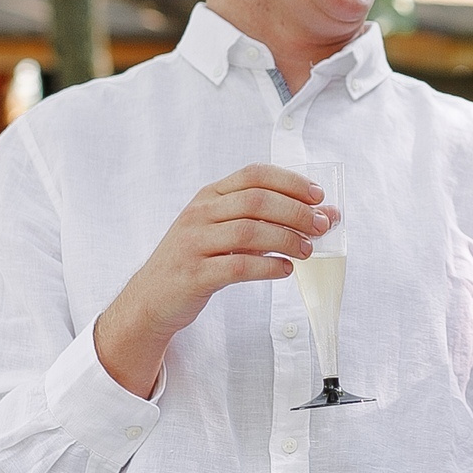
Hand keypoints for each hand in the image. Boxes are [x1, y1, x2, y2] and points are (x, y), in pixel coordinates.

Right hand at [92, 165, 334, 397]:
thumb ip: (264, 221)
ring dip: (286, 239)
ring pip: (248, 232)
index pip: (253, 175)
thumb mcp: (222, 231)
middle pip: (256, 201)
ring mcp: (193, 244)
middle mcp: (199, 214)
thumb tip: (321, 215)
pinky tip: (285, 270)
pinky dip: (267, 267)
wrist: (151, 298)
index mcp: (209, 197)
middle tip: (321, 226)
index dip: (290, 181)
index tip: (318, 195)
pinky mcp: (194, 275)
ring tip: (307, 250)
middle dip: (296, 211)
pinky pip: (237, 266)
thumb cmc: (196, 260)